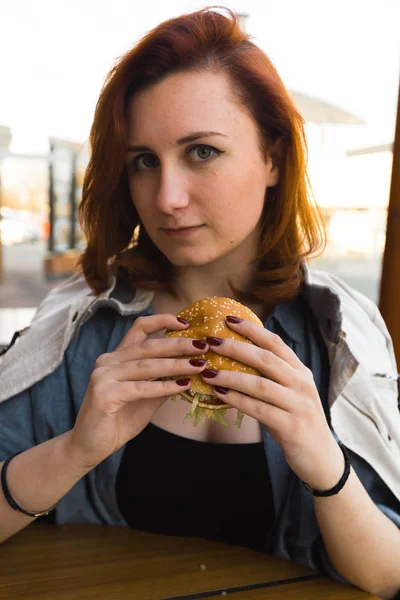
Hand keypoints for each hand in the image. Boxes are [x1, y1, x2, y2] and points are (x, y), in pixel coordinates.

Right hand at [68, 314, 208, 470]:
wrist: (90, 446)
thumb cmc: (119, 420)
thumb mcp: (146, 397)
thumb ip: (163, 381)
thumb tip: (193, 368)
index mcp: (117, 357)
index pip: (139, 328)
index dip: (162, 321)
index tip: (186, 323)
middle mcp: (108, 361)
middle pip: (148, 346)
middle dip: (178, 344)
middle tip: (203, 345)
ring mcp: (103, 376)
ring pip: (146, 366)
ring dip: (176, 364)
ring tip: (199, 364)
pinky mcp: (103, 394)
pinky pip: (140, 388)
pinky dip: (163, 386)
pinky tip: (182, 386)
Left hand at [201, 317, 343, 489]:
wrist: (321, 458)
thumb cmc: (297, 421)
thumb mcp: (289, 393)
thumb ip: (271, 376)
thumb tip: (236, 359)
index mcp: (300, 371)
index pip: (276, 343)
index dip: (252, 330)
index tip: (229, 320)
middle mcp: (302, 384)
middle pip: (266, 359)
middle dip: (237, 348)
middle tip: (212, 341)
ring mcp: (298, 405)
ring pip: (260, 384)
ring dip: (231, 376)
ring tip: (208, 371)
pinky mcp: (291, 426)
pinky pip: (259, 409)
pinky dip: (238, 400)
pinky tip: (220, 394)